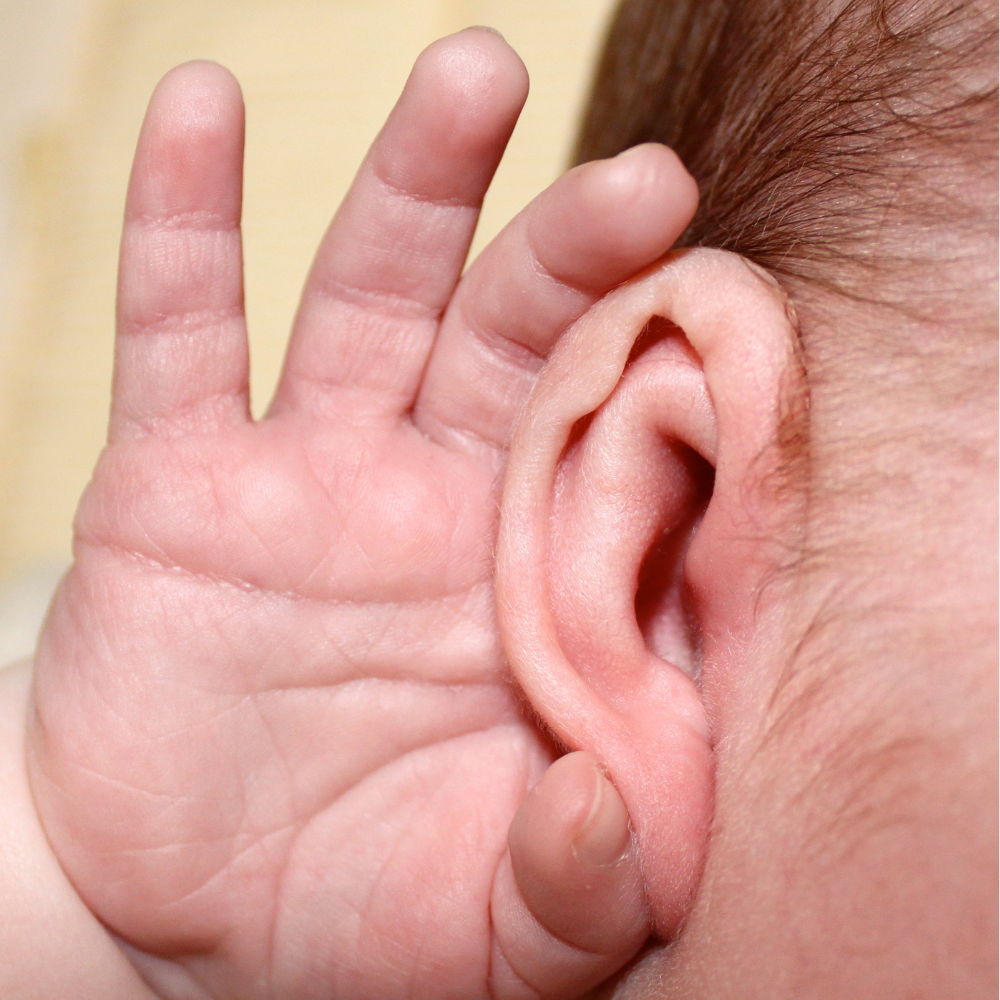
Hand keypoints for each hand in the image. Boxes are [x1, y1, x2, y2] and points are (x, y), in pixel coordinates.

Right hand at [27, 30, 695, 998]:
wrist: (188, 912)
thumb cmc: (362, 913)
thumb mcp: (496, 931)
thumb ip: (577, 889)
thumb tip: (615, 814)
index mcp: (530, 582)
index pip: (621, 450)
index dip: (676, 386)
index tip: (736, 315)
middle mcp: (432, 495)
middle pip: (515, 334)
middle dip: (571, 249)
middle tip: (647, 176)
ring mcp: (306, 471)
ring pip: (370, 292)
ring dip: (418, 182)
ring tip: (470, 74)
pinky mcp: (176, 479)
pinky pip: (179, 327)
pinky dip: (185, 222)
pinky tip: (200, 113)